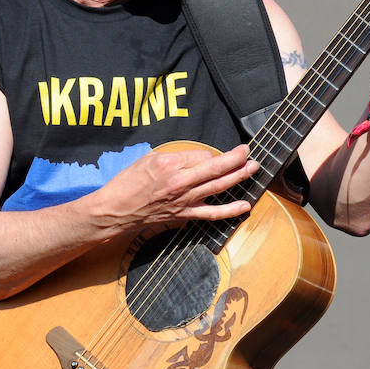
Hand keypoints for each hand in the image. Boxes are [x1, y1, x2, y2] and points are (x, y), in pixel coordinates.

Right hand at [94, 144, 256, 232]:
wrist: (115, 210)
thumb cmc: (128, 182)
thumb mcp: (148, 158)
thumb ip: (175, 157)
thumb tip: (197, 158)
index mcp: (169, 164)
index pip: (202, 155)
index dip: (210, 153)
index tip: (212, 153)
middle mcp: (179, 183)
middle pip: (215, 168)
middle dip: (236, 159)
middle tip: (249, 152)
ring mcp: (184, 201)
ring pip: (218, 188)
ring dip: (239, 177)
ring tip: (254, 169)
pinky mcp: (184, 215)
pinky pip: (212, 213)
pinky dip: (230, 210)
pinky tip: (245, 205)